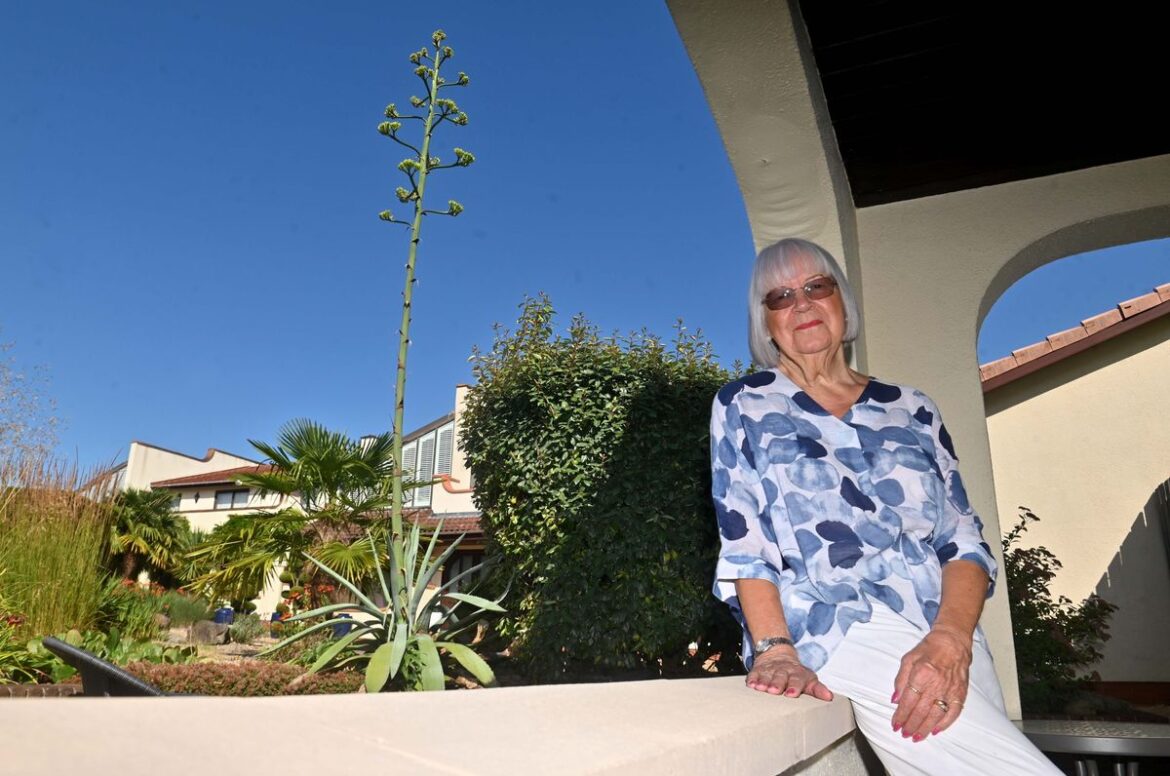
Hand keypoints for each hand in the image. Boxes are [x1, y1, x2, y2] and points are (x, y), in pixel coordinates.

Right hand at [745, 649, 833, 700]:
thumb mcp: (808, 679)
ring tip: (760, 688)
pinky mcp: (758, 670)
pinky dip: (752, 679)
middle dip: (777, 683)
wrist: (778, 654)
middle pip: (780, 677)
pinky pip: (754, 674)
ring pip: (767, 676)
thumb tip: (829, 697)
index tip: (792, 694)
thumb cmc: (796, 674)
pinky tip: (751, 685)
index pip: (797, 679)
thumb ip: (817, 689)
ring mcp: (770, 670)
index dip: (795, 686)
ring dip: (763, 682)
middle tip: (774, 691)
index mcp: (797, 673)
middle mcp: (783, 670)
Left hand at [891, 625, 970, 740]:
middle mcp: (936, 683)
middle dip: (911, 725)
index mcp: (921, 673)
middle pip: (921, 711)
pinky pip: (954, 712)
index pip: (908, 700)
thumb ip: (900, 680)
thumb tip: (895, 699)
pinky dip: (945, 724)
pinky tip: (936, 730)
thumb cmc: (929, 649)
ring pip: (936, 715)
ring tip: (917, 737)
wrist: (952, 642)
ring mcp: (950, 689)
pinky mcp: (960, 693)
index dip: (901, 715)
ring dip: (925, 728)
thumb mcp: (908, 659)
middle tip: (904, 734)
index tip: (895, 724)